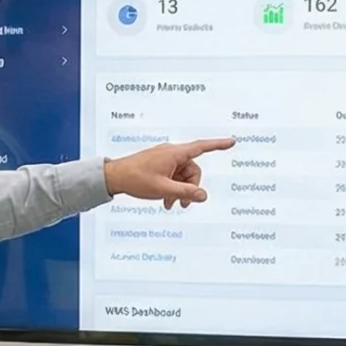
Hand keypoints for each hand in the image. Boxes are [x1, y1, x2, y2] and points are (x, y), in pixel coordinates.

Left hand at [103, 137, 234, 209]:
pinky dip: (172, 188)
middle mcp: (171, 153)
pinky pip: (173, 176)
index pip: (202, 147)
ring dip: (180, 190)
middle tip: (183, 204)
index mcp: (174, 153)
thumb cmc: (136, 179)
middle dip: (190, 187)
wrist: (114, 177)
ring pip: (182, 175)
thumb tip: (203, 196)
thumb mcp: (163, 189)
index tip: (232, 141)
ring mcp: (165, 159)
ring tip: (170, 204)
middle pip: (193, 170)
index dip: (218, 145)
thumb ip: (186, 193)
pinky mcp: (159, 165)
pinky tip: (166, 200)